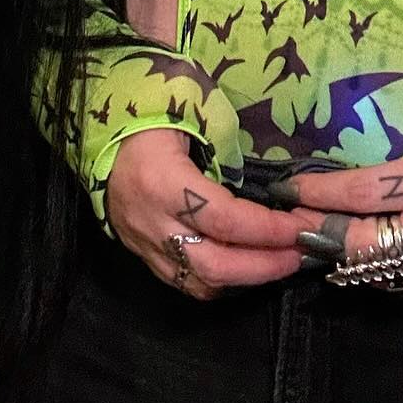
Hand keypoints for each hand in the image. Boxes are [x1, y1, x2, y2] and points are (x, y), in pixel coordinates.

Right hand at [106, 129, 306, 300]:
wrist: (102, 139)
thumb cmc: (152, 120)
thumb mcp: (190, 119)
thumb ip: (226, 149)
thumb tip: (270, 182)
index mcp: (162, 183)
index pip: (223, 220)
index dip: (266, 230)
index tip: (299, 227)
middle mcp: (152, 223)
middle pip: (214, 265)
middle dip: (264, 266)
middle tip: (300, 255)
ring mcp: (145, 245)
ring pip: (200, 283)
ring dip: (246, 280)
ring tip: (280, 263)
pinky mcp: (143, 256)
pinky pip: (185, 282)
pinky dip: (221, 282)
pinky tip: (245, 268)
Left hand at [284, 153, 402, 291]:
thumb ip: (388, 177)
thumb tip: (334, 189)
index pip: (362, 191)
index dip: (319, 192)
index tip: (287, 190)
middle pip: (361, 241)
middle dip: (320, 233)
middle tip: (291, 224)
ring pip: (374, 270)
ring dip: (341, 257)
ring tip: (316, 240)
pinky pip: (398, 283)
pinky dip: (373, 270)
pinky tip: (355, 258)